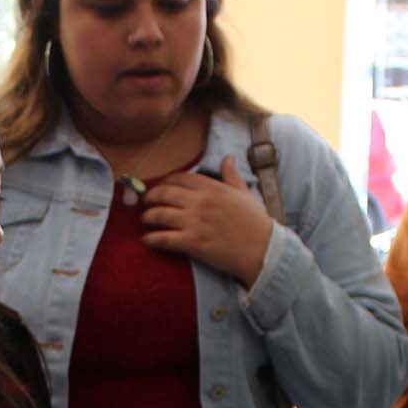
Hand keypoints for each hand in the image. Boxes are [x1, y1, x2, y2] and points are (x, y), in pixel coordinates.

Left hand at [139, 154, 275, 286]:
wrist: (263, 249)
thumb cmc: (255, 222)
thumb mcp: (244, 193)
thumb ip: (231, 175)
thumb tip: (228, 157)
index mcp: (212, 188)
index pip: (180, 178)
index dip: (165, 181)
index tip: (160, 186)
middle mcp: (200, 202)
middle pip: (164, 194)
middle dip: (150, 197)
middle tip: (145, 203)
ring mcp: (195, 222)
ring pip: (160, 214)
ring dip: (148, 216)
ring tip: (144, 219)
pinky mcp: (192, 243)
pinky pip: (164, 238)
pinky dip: (152, 239)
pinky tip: (147, 240)